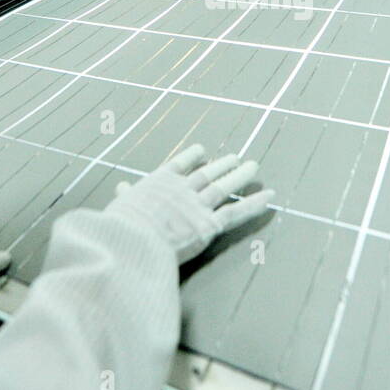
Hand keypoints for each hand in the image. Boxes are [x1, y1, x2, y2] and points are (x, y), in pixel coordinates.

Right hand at [106, 145, 273, 263]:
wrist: (131, 239)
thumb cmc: (120, 226)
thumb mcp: (120, 205)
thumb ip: (126, 195)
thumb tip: (121, 186)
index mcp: (159, 182)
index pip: (179, 165)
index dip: (192, 157)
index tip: (202, 150)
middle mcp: (182, 189)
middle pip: (207, 174)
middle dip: (222, 166)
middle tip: (236, 158)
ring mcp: (197, 205)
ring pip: (223, 188)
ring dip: (240, 176)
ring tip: (253, 166)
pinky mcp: (208, 225)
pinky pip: (235, 213)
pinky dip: (253, 204)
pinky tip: (269, 196)